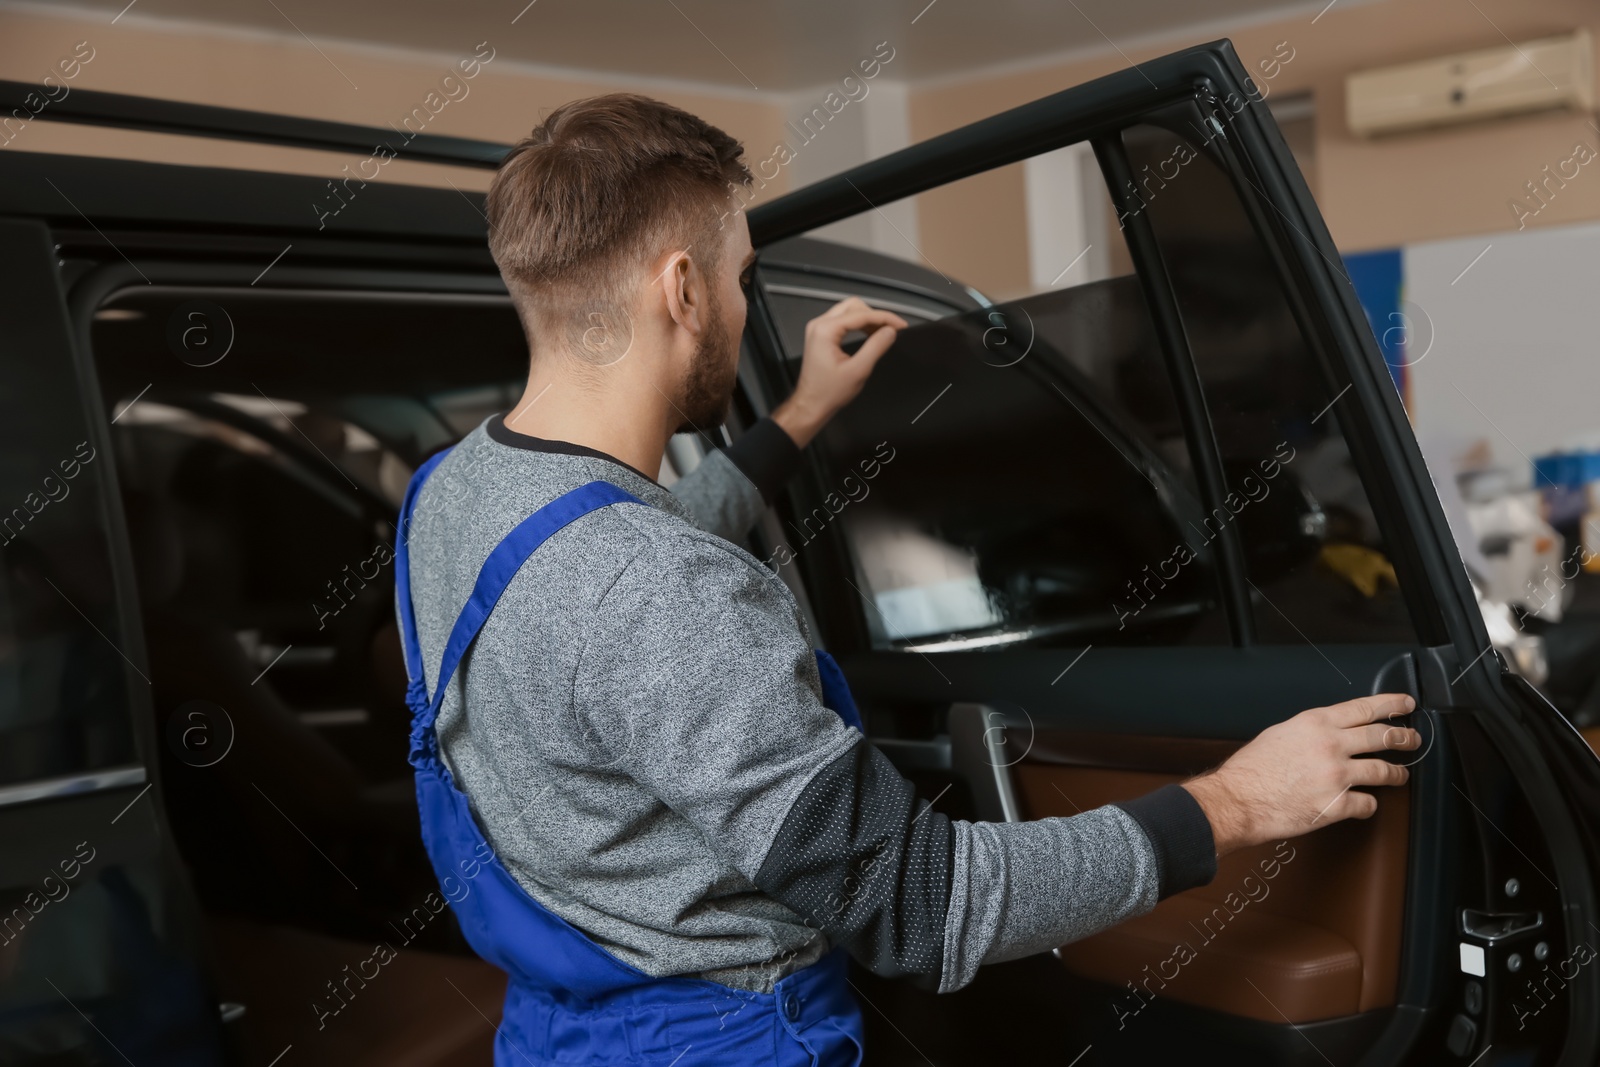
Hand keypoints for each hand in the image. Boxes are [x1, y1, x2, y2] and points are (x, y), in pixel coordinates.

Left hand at [772, 297, 906, 447]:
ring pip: (849, 311)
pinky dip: (859, 325)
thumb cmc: (828, 393)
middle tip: (892, 329)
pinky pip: (843, 321)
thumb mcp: (858, 370)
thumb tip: (890, 331)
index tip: (901, 325)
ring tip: (883, 332)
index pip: (861, 314)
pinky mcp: (821, 335)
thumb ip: (876, 347)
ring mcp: (818, 329)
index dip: (885, 318)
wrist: (811, 405)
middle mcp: (819, 325)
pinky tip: (870, 334)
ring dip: (868, 319)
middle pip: (854, 306)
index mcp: (825, 330)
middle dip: (875, 315)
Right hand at [1181, 693, 1419, 856]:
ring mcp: (1337, 776)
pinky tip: (1365, 804)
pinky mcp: (1337, 805)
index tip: (1405, 704)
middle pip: (1382, 736)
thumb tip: (1332, 732)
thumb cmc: (1252, 769)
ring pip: (1384, 771)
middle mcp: (1331, 746)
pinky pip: (1367, 804)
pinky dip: (1368, 805)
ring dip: (1397, 774)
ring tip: (1400, 775)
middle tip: (1412, 739)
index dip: (1391, 705)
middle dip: (1404, 737)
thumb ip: (1311, 730)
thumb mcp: (1281, 733)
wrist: (1238, 799)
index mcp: (1316, 724)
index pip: (1364, 708)